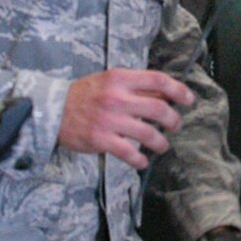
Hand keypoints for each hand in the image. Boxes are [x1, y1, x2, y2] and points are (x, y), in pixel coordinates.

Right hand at [59, 69, 193, 170]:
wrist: (52, 110)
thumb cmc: (84, 95)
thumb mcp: (108, 81)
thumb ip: (134, 86)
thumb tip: (163, 95)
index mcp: (120, 78)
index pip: (158, 80)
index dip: (178, 90)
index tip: (188, 99)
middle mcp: (117, 97)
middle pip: (159, 109)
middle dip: (173, 120)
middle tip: (175, 125)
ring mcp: (109, 120)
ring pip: (148, 134)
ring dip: (161, 142)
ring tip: (162, 146)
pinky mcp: (101, 139)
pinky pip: (129, 153)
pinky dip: (140, 160)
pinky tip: (141, 162)